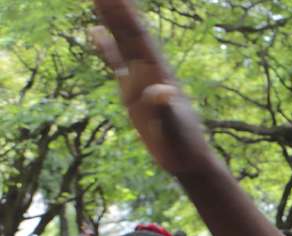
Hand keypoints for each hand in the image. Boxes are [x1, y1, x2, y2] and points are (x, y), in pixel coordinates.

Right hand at [90, 0, 219, 175]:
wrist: (188, 158)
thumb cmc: (183, 146)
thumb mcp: (173, 129)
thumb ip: (165, 109)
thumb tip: (160, 90)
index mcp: (159, 75)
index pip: (139, 38)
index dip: (127, 15)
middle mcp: (150, 71)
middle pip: (130, 33)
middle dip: (118, 9)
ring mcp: (140, 79)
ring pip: (122, 43)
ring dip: (111, 20)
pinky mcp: (132, 91)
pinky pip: (116, 63)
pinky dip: (106, 47)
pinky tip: (96, 31)